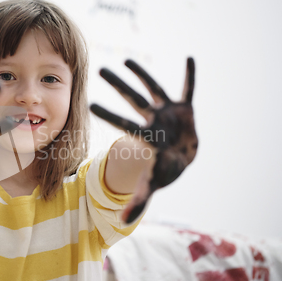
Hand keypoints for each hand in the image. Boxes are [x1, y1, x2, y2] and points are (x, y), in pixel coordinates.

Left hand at [90, 58, 197, 222]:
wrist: (180, 157)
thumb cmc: (165, 169)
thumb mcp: (153, 184)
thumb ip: (138, 201)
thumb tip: (122, 222)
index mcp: (145, 137)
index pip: (123, 123)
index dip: (109, 114)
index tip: (90, 104)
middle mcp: (152, 120)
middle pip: (133, 99)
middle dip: (118, 85)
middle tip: (99, 69)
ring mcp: (166, 112)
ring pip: (153, 88)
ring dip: (142, 73)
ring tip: (125, 59)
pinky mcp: (184, 108)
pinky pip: (189, 89)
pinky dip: (191, 76)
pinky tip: (190, 58)